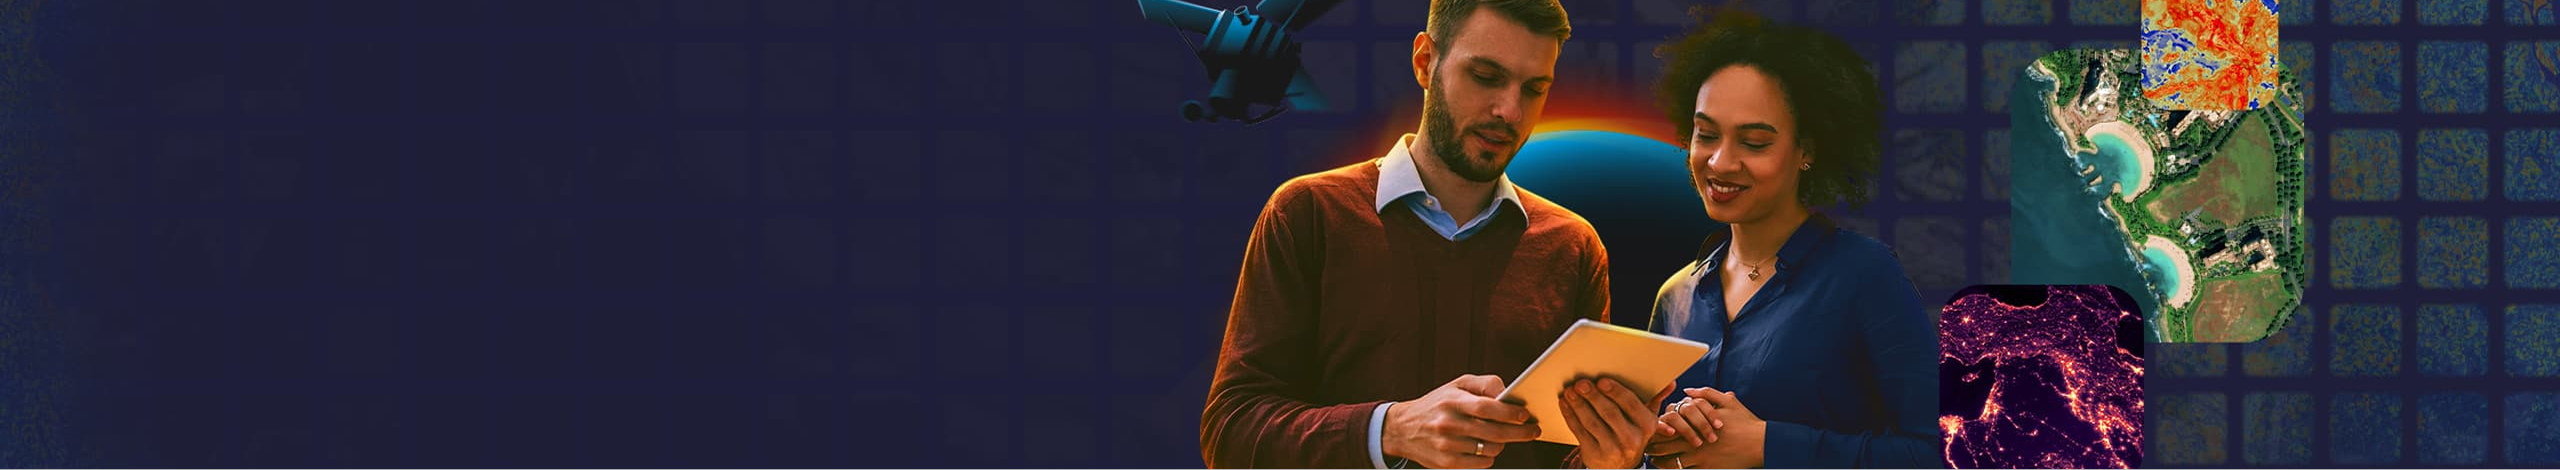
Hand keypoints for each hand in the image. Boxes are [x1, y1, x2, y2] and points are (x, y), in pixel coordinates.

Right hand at [1383, 374, 1542, 468]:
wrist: (1402, 429)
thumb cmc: (1437, 404)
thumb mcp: (1456, 385)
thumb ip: (1484, 384)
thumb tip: (1508, 392)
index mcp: (1452, 400)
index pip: (1487, 407)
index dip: (1510, 412)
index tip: (1525, 415)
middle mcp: (1448, 423)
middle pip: (1493, 431)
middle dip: (1519, 432)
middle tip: (1533, 431)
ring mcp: (1446, 445)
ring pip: (1490, 449)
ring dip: (1502, 443)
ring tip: (1502, 437)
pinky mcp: (1446, 463)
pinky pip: (1481, 463)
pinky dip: (1489, 456)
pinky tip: (1486, 448)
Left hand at [1556, 378, 1674, 468]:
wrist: (1620, 465)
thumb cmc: (1632, 433)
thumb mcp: (1646, 419)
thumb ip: (1654, 398)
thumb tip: (1670, 382)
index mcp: (1647, 425)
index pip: (1631, 404)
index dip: (1615, 391)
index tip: (1602, 380)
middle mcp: (1632, 439)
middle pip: (1609, 413)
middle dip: (1593, 396)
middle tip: (1581, 383)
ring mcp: (1612, 449)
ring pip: (1592, 422)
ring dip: (1578, 404)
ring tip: (1570, 391)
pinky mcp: (1594, 454)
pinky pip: (1579, 432)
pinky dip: (1570, 415)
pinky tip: (1565, 403)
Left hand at [1649, 387, 1765, 468]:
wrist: (1759, 444)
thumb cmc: (1744, 421)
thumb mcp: (1727, 402)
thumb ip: (1706, 394)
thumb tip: (1687, 391)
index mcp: (1694, 424)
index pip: (1666, 426)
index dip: (1654, 429)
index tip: (1650, 430)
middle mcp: (1693, 442)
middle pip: (1662, 447)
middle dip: (1652, 448)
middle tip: (1646, 448)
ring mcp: (1699, 458)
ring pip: (1670, 463)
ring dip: (1660, 462)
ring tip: (1655, 461)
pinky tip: (1672, 468)